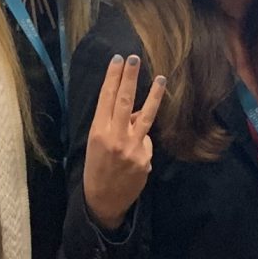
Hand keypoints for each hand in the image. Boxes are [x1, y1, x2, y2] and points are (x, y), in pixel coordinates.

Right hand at [81, 54, 165, 230]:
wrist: (103, 201)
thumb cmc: (96, 169)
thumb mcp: (96, 145)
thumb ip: (114, 126)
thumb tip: (134, 111)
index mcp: (97, 132)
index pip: (106, 98)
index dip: (113, 78)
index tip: (118, 60)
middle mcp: (115, 137)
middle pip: (124, 101)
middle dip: (129, 77)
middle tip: (134, 58)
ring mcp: (132, 148)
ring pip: (145, 116)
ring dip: (153, 95)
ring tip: (161, 78)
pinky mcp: (144, 159)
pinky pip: (146, 142)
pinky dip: (142, 144)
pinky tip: (131, 158)